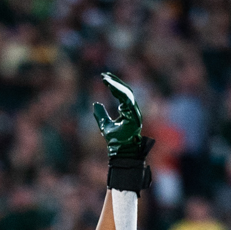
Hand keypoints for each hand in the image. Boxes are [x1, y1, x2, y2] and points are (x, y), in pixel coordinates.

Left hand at [93, 73, 154, 192]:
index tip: (104, 77)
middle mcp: (134, 111)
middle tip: (103, 75)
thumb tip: (95, 104)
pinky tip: (109, 87)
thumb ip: (101, 115)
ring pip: (127, 94)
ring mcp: (135, 114)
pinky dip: (118, 93)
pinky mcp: (134, 117)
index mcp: (129, 112)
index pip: (123, 94)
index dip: (114, 85)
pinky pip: (127, 101)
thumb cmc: (115, 142)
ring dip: (116, 85)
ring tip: (105, 79)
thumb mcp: (105, 126)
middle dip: (115, 82)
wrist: (120, 154)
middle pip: (126, 91)